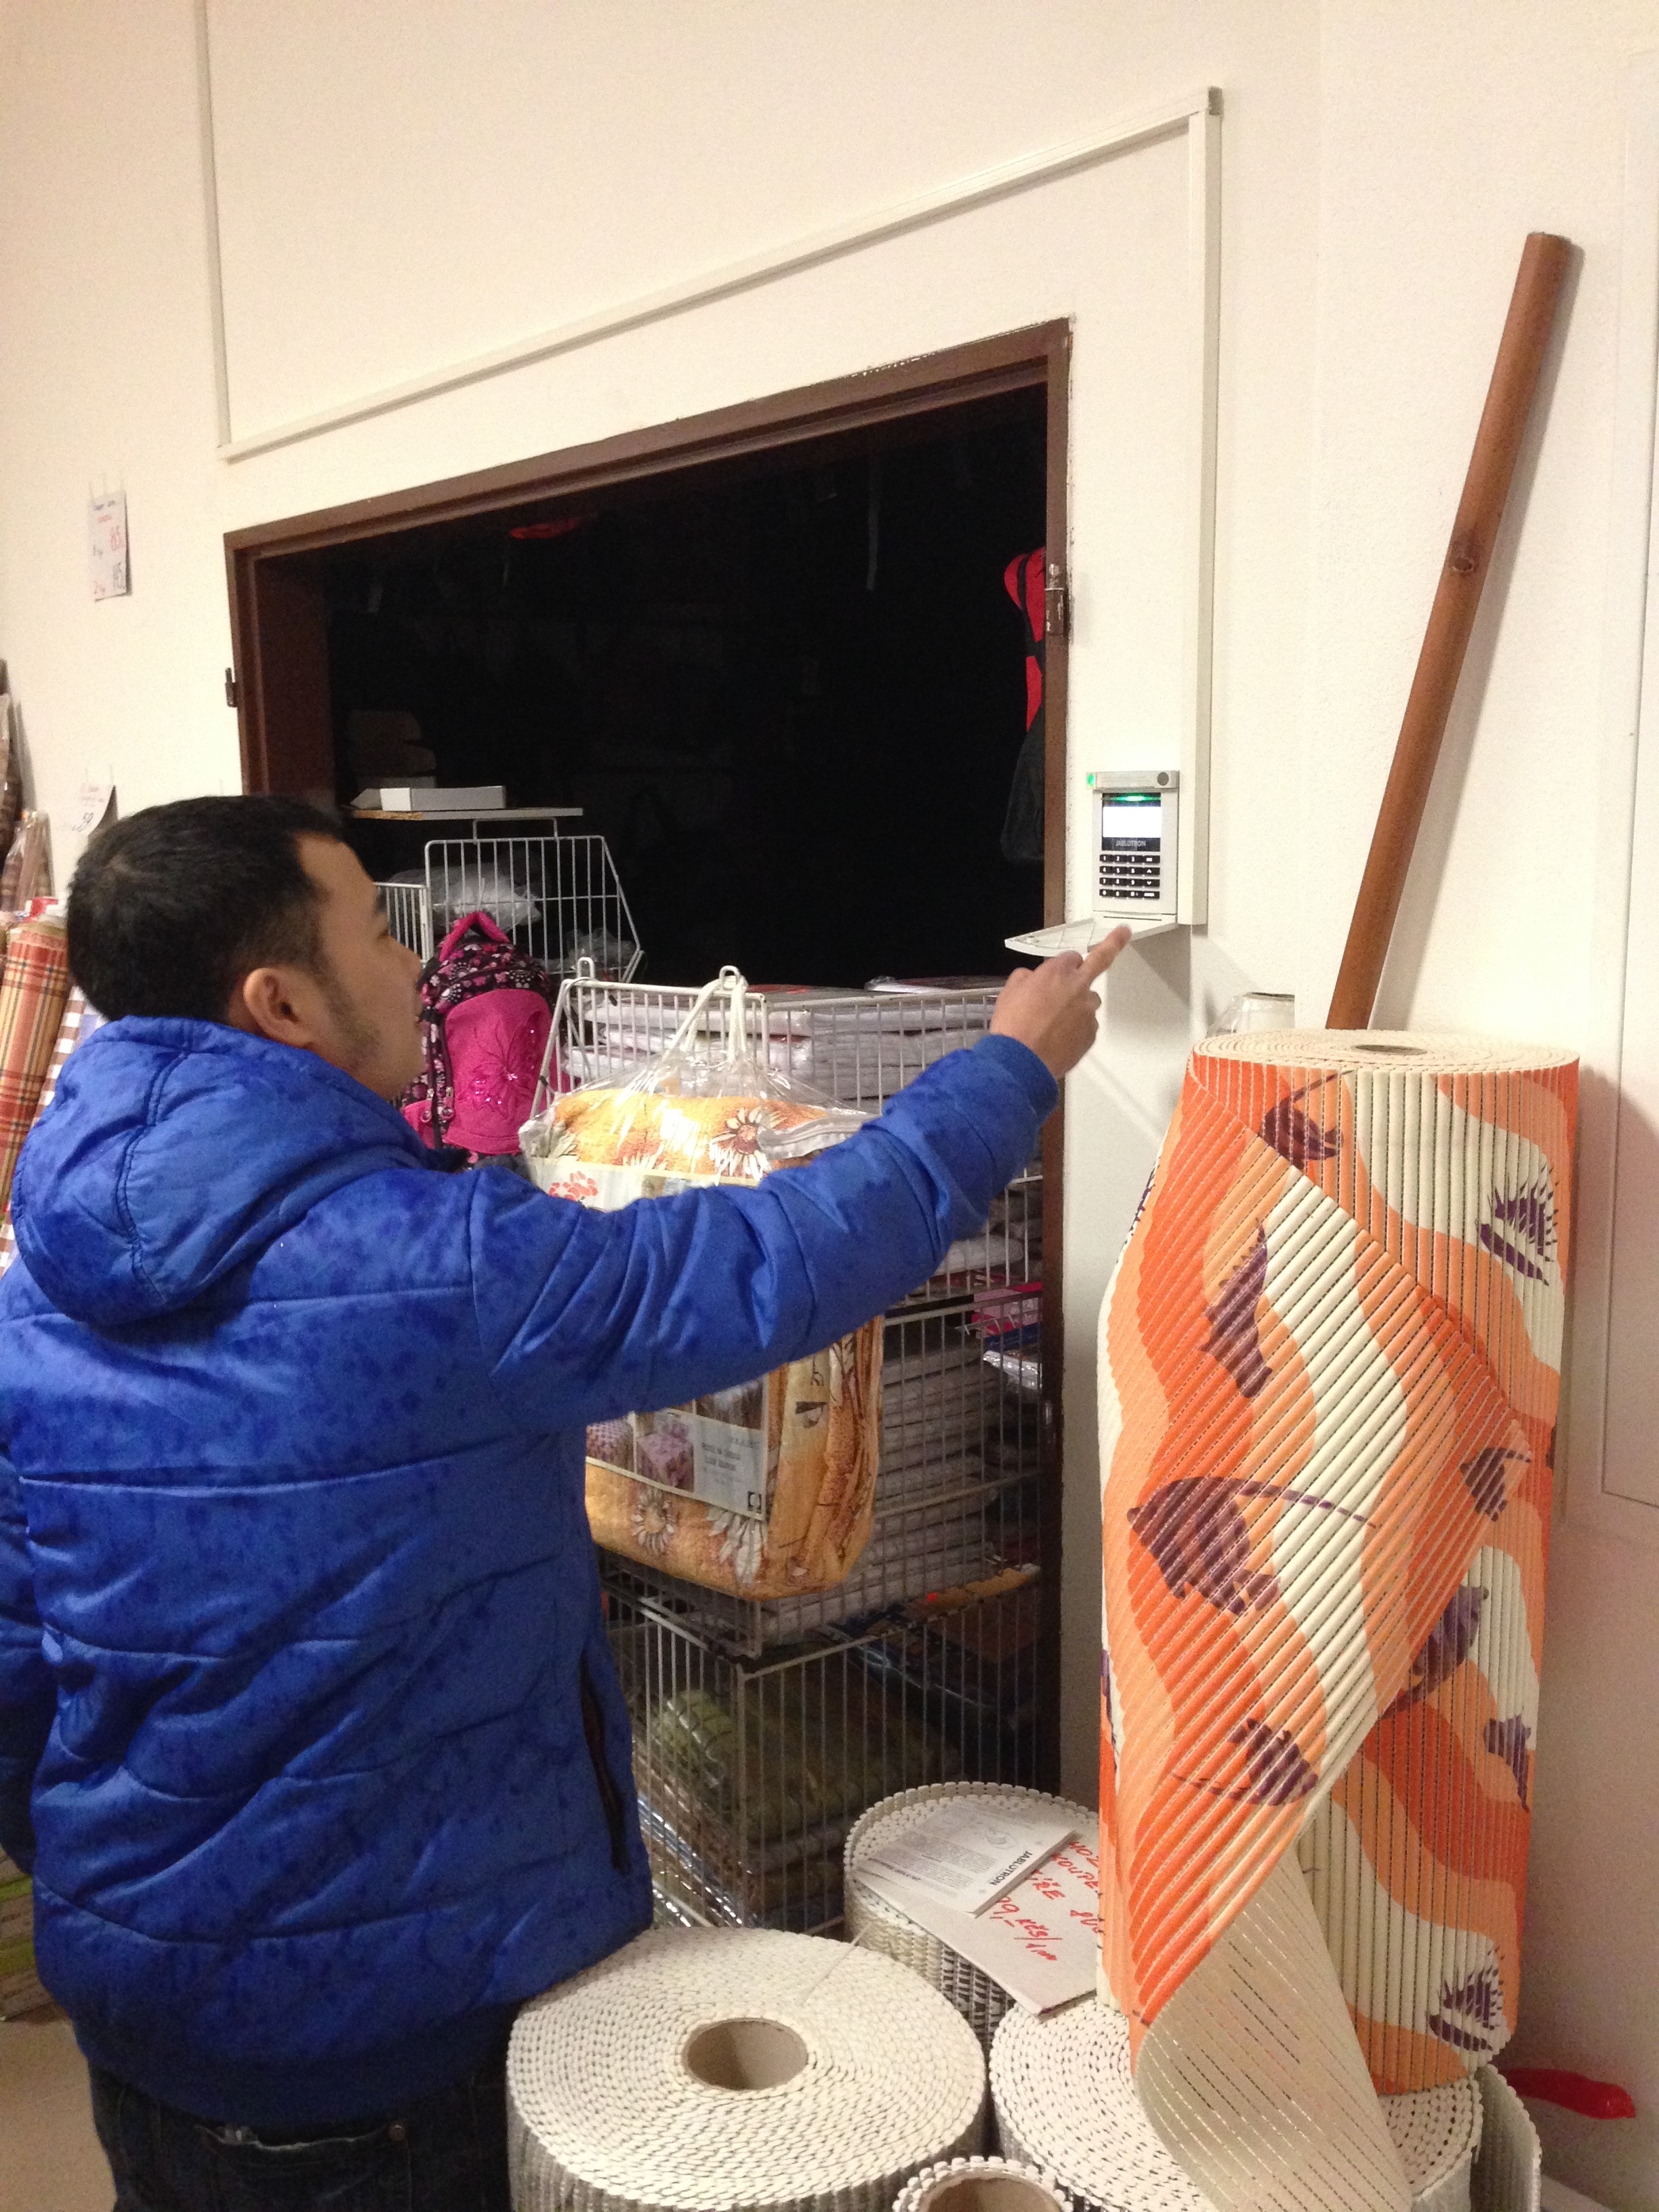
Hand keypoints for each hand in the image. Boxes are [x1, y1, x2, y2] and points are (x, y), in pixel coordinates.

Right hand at [990, 929, 1131, 1079]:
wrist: (1021, 1062)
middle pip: (1099, 962)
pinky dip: (1076, 1029)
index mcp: (1056, 971)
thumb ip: (1025, 978)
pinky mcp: (1091, 1033)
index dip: (1064, 964)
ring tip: (1055, 1023)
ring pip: (1089, 1000)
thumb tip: (1031, 978)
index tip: (1066, 965)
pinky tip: (1058, 1039)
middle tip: (1123, 933)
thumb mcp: (1009, 992)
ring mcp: (1087, 1011)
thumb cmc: (1013, 1026)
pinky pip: (1086, 1026)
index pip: (1070, 956)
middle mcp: (1078, 986)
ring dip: (1078, 1004)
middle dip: (1113, 944)